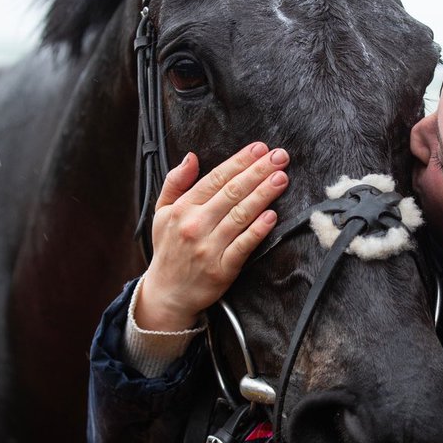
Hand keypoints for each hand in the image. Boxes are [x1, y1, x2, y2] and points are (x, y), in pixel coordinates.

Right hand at [135, 142, 289, 330]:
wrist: (168, 293)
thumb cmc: (169, 249)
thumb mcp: (161, 212)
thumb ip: (175, 182)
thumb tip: (191, 157)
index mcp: (182, 209)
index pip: (215, 178)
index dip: (239, 162)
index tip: (259, 149)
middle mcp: (195, 226)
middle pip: (232, 193)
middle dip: (258, 172)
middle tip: (279, 157)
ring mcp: (209, 248)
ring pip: (241, 215)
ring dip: (263, 195)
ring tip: (281, 179)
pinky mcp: (222, 269)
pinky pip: (243, 245)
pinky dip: (258, 230)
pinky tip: (272, 215)